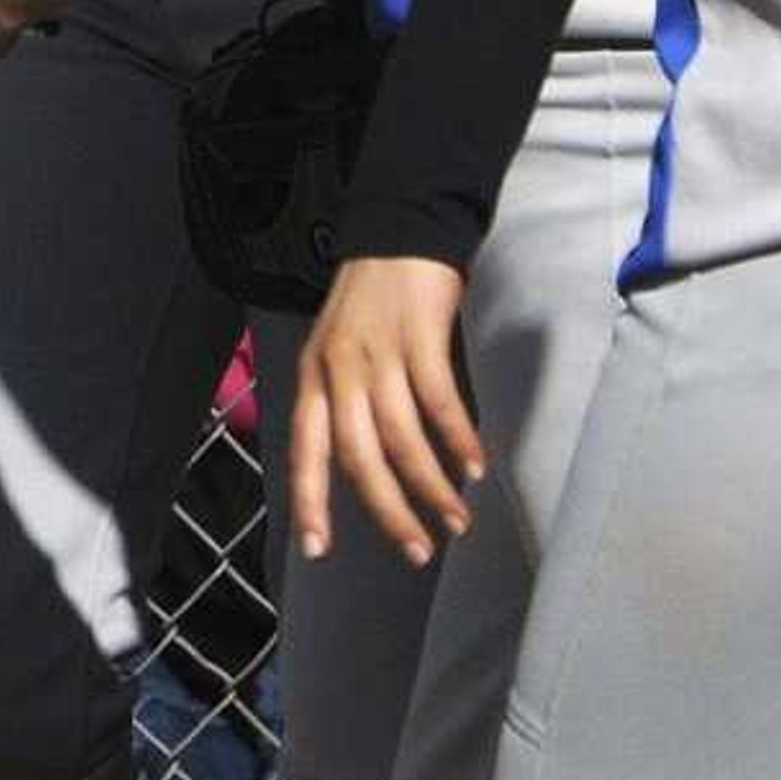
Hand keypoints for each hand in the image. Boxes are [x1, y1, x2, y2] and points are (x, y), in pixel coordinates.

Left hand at [289, 255, 483, 566]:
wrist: (399, 228)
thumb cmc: (372, 300)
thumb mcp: (340, 350)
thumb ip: (346, 402)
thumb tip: (366, 465)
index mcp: (313, 377)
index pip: (306, 450)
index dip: (309, 500)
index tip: (316, 549)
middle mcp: (338, 369)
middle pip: (357, 454)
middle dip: (386, 509)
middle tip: (416, 551)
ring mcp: (378, 352)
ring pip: (400, 436)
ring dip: (430, 485)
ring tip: (455, 521)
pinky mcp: (419, 336)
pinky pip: (438, 401)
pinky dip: (457, 439)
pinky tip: (474, 466)